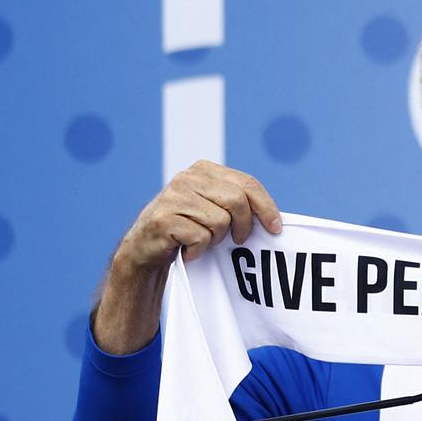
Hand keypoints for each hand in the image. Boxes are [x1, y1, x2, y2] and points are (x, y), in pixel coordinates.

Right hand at [113, 161, 282, 276]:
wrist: (145, 247)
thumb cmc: (187, 229)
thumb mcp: (211, 207)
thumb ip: (236, 202)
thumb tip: (273, 217)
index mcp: (204, 170)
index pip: (247, 182)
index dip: (266, 206)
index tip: (276, 228)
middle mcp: (187, 178)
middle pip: (237, 201)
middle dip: (242, 226)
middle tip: (237, 241)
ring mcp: (174, 196)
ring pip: (220, 222)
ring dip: (215, 240)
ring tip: (201, 241)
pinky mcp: (164, 218)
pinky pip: (201, 237)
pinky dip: (198, 250)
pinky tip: (186, 249)